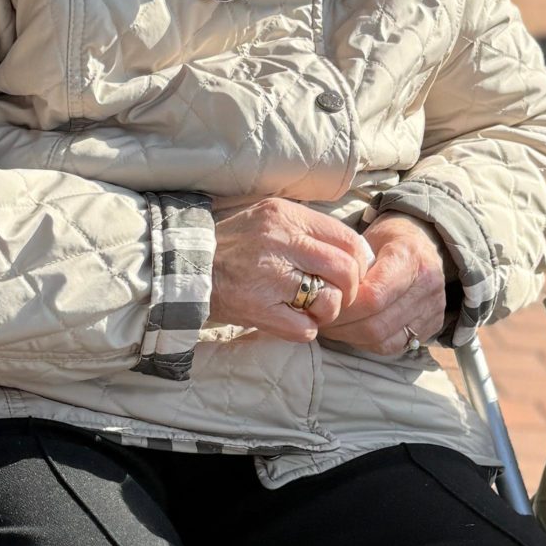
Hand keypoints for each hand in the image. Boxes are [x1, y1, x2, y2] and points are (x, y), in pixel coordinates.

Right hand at [209, 199, 373, 342]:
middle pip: (345, 271)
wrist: (185, 266)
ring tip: (310, 307)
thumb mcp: (269, 218)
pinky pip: (305, 328)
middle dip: (349, 290)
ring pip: (330, 301)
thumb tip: (356, 251)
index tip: (353, 272)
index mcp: (286, 216)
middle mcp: (281, 242)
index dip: (360, 262)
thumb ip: (308, 228)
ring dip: (327, 310)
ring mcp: (269, 277)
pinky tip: (291, 319)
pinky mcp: (258, 309)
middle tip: (336, 295)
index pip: (348, 240)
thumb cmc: (234, 244)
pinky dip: (304, 328)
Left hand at [322, 214, 447, 357]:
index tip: (323, 303)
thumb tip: (324, 292)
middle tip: (320, 320)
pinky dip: (368, 343)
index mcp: (410, 257)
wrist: (422, 244)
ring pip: (383, 340)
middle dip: (343, 326)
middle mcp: (428, 285)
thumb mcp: (367, 238)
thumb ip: (350, 264)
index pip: (373, 296)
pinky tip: (353, 331)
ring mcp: (434, 308)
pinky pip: (393, 346)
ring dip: (352, 338)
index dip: (344, 306)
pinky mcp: (433, 325)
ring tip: (333, 327)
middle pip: (377, 324)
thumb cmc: (387, 240)